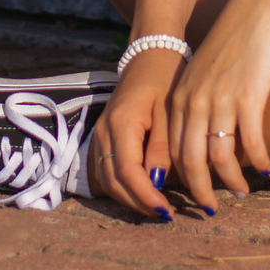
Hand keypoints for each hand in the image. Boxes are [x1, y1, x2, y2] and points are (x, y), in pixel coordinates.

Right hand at [91, 50, 184, 219]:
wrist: (150, 55)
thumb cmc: (165, 79)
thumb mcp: (169, 113)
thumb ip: (161, 149)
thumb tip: (157, 184)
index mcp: (122, 123)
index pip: (129, 172)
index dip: (146, 196)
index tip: (168, 211)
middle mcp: (105, 131)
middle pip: (113, 181)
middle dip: (138, 203)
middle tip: (165, 215)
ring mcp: (100, 133)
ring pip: (106, 179)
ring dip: (129, 198)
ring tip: (156, 208)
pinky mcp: (103, 136)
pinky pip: (106, 170)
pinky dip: (122, 186)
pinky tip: (142, 192)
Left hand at [170, 0, 269, 210]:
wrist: (257, 10)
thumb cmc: (232, 42)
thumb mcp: (204, 73)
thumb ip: (198, 103)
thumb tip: (202, 139)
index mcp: (181, 96)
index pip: (173, 149)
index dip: (182, 177)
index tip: (193, 192)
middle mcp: (195, 100)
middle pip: (191, 161)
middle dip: (200, 190)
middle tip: (211, 209)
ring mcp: (221, 99)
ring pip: (220, 157)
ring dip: (232, 180)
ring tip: (243, 192)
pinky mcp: (249, 96)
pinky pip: (250, 142)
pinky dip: (259, 159)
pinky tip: (267, 168)